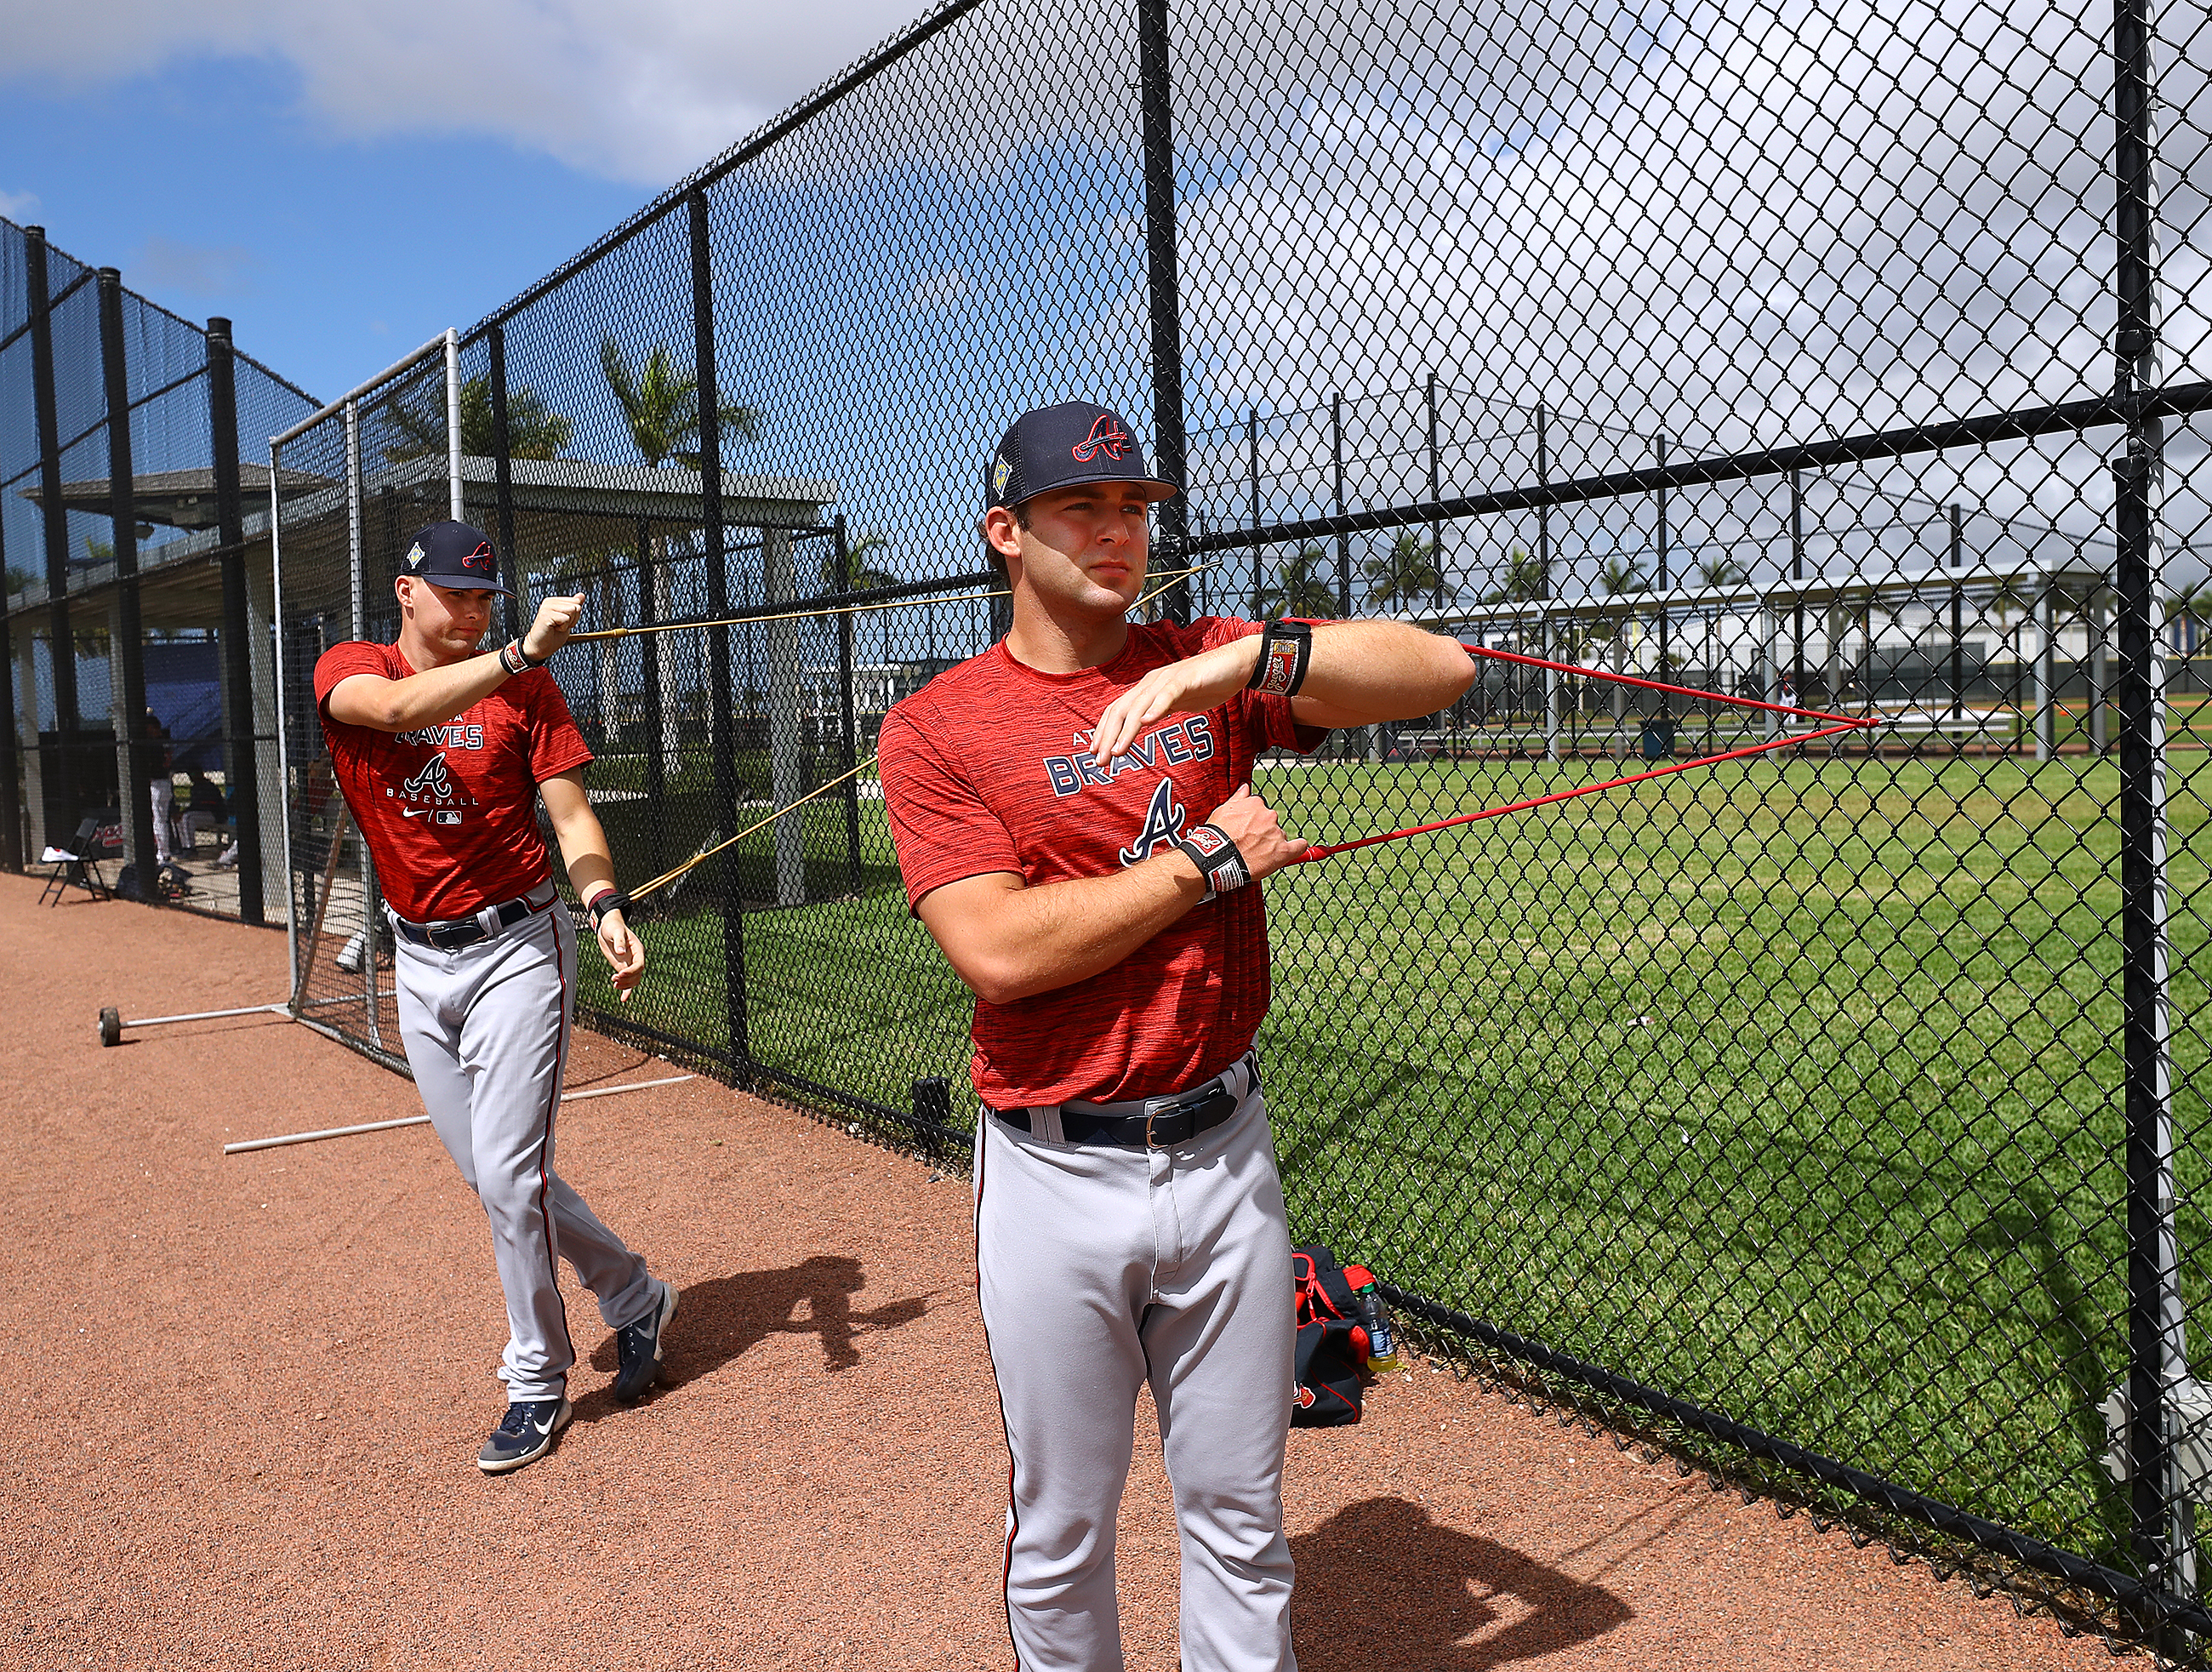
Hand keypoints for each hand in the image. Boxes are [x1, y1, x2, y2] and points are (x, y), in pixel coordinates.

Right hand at [521, 592, 586, 662]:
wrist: (540, 647)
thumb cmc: (552, 635)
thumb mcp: (568, 620)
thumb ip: (574, 606)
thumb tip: (581, 595)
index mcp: (554, 601)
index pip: (576, 602)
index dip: (575, 615)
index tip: (563, 622)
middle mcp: (550, 602)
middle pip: (576, 606)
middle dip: (572, 619)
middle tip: (559, 625)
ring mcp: (547, 607)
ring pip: (572, 610)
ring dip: (567, 623)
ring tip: (556, 627)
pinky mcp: (546, 614)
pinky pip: (566, 619)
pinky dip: (563, 627)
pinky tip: (553, 629)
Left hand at [595, 909, 644, 1001]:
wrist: (607, 927)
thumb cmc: (613, 927)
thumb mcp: (616, 931)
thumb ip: (619, 941)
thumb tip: (621, 952)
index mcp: (638, 950)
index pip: (639, 965)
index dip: (631, 971)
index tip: (619, 974)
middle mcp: (636, 958)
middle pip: (637, 975)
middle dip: (626, 979)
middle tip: (614, 979)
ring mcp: (629, 964)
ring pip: (633, 980)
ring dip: (625, 985)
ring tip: (614, 984)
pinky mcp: (622, 967)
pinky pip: (627, 981)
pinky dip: (626, 990)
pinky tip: (623, 998)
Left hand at [1090, 636, 1261, 763]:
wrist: (1237, 664)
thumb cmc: (1208, 684)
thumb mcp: (1178, 702)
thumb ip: (1160, 710)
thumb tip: (1142, 724)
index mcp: (1148, 689)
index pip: (1118, 711)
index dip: (1104, 732)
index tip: (1096, 754)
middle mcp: (1152, 683)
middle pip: (1121, 710)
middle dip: (1107, 736)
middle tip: (1101, 760)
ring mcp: (1167, 679)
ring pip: (1139, 705)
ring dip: (1126, 729)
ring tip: (1118, 750)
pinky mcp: (1186, 679)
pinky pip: (1167, 694)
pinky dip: (1156, 708)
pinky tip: (1148, 722)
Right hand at [1198, 786, 1308, 881]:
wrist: (1218, 857)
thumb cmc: (1218, 834)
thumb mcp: (1223, 810)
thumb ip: (1238, 798)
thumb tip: (1245, 787)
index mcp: (1257, 804)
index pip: (1261, 810)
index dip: (1254, 821)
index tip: (1247, 829)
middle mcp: (1270, 816)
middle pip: (1271, 823)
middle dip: (1263, 831)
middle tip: (1249, 843)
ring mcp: (1277, 833)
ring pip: (1279, 836)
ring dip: (1272, 843)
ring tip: (1256, 855)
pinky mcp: (1283, 851)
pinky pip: (1299, 847)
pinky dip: (1299, 848)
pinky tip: (1296, 849)